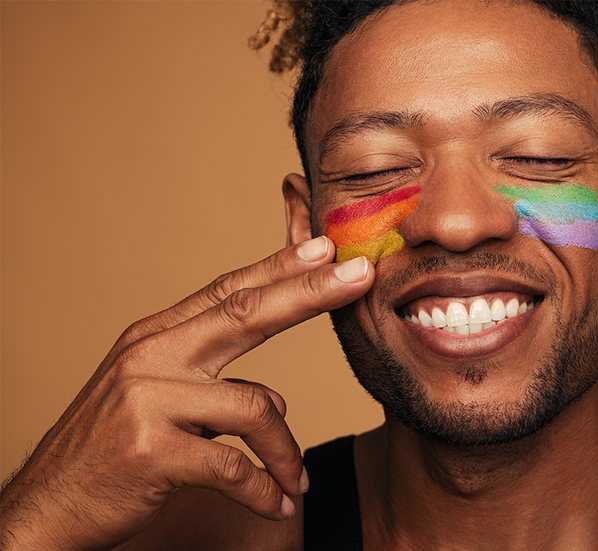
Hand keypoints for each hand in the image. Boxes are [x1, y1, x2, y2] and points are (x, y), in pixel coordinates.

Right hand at [0, 237, 372, 549]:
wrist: (46, 509)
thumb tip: (275, 397)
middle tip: (359, 277)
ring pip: (256, 408)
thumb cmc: (109, 453)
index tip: (326, 247)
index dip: (280, 268)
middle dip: (309, 292)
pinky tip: (276, 505)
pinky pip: (234, 467)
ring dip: (287, 453)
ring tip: (297, 482)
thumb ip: (214, 388)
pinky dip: (264, 491)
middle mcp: (150, 357)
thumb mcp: (155, 403)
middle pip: (245, 314)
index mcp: (155, 338)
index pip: (228, 292)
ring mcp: (147, 401)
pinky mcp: (150, 451)